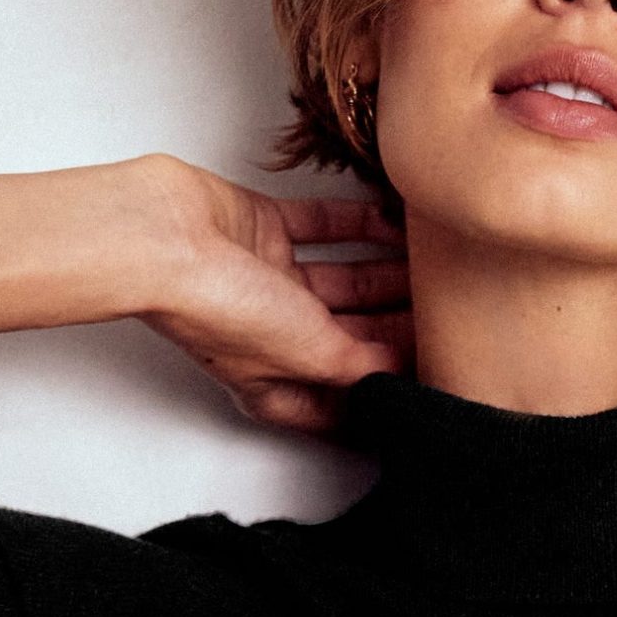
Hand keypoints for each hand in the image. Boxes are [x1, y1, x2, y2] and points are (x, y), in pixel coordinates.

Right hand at [131, 153, 411, 434]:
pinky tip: (396, 221)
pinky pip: (321, 228)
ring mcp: (268, 282)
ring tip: (438, 264)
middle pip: (353, 336)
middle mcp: (274, 338)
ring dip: (387, 273)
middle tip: (452, 312)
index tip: (435, 372)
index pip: (348, 395)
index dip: (390, 387)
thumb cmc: (222, 311)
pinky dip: (358, 224)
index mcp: (280, 386)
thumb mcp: (315, 355)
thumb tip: (402, 371)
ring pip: (344, 280)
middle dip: (399, 326)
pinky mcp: (262, 230)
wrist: (164, 241)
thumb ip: (365, 366)